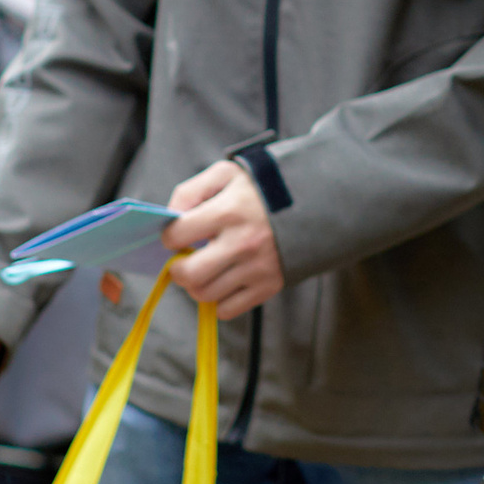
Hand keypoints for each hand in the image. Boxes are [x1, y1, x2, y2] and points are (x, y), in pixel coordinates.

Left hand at [164, 158, 283, 319]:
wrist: (314, 202)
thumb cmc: (261, 187)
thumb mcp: (226, 174)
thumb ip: (191, 191)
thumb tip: (170, 217)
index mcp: (229, 210)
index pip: (177, 235)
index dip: (169, 236)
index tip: (177, 235)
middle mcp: (243, 243)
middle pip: (190, 275)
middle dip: (178, 270)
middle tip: (184, 260)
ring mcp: (257, 268)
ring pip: (205, 294)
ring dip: (196, 285)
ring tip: (205, 269)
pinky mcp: (269, 286)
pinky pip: (228, 310)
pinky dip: (219, 300)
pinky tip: (224, 280)